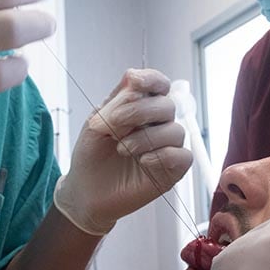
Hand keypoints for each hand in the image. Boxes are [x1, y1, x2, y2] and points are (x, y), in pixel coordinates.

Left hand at [54, 69, 191, 234]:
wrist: (86, 191)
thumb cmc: (91, 156)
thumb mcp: (96, 124)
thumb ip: (116, 102)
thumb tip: (133, 78)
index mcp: (140, 107)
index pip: (158, 85)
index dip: (151, 79)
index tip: (135, 82)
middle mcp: (157, 124)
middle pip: (167, 105)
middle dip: (139, 112)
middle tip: (114, 126)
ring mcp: (167, 147)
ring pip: (175, 131)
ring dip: (146, 138)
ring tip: (123, 150)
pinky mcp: (172, 170)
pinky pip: (183, 156)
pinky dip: (163, 156)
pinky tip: (143, 162)